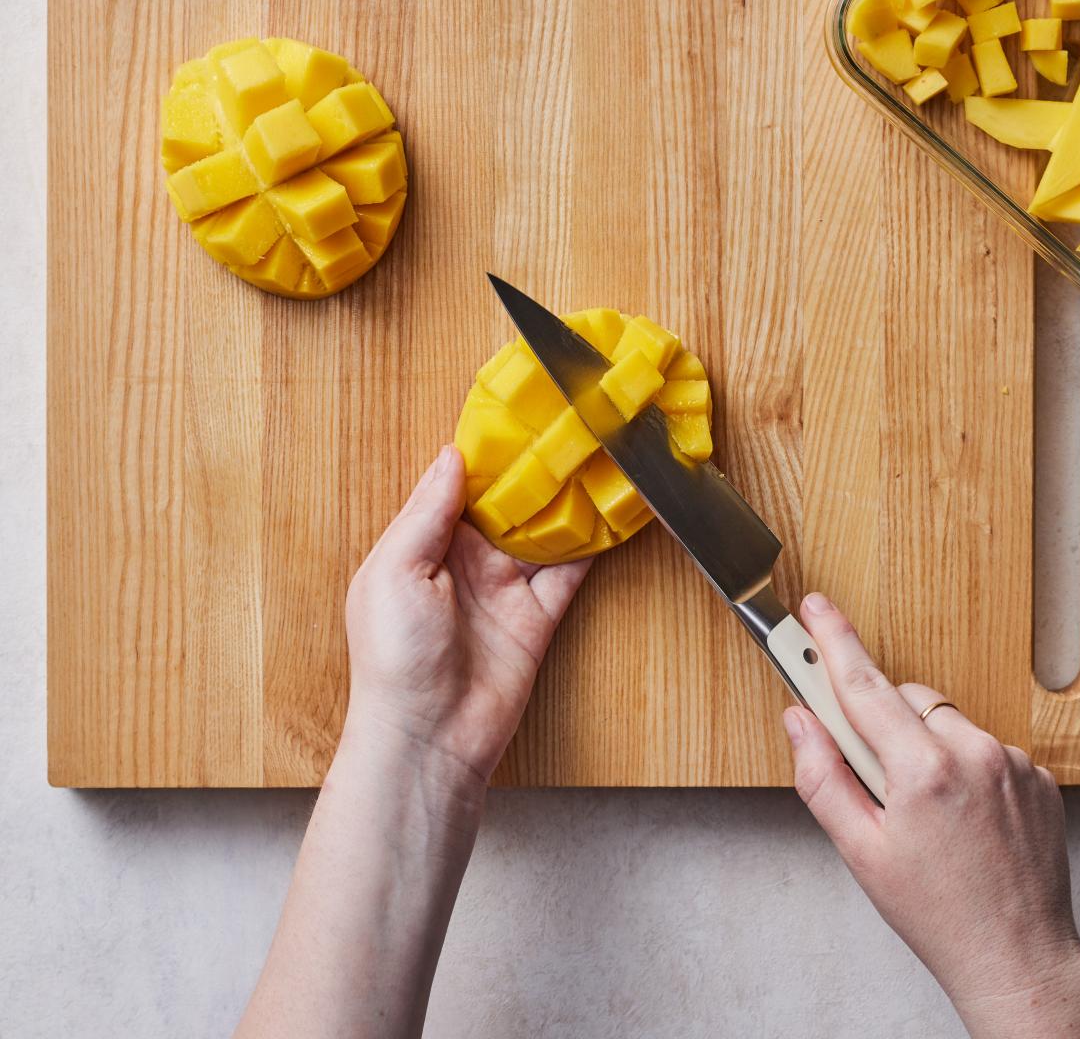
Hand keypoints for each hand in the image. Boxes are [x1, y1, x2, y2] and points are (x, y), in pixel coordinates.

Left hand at [344, 444, 591, 791]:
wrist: (428, 740)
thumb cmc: (394, 659)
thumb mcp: (394, 571)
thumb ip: (427, 512)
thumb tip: (452, 456)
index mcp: (423, 543)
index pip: (458, 485)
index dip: (485, 452)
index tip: (515, 413)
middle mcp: (465, 559)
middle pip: (507, 502)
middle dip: (533, 468)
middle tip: (567, 424)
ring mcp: (504, 587)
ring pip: (542, 530)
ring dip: (567, 499)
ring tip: (595, 457)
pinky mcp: (537, 616)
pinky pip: (569, 571)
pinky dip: (591, 544)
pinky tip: (612, 513)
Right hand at [783, 593, 1079, 1038]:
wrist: (1019, 958)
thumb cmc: (936, 914)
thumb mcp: (860, 852)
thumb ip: (822, 777)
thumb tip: (800, 722)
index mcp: (922, 770)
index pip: (864, 685)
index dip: (833, 640)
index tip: (815, 608)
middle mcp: (974, 753)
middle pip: (907, 699)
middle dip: (884, 721)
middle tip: (879, 776)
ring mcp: (1013, 762)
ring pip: (947, 721)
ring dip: (927, 744)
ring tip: (931, 810)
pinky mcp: (1039, 776)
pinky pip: (986, 746)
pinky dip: (966, 765)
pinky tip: (965, 815)